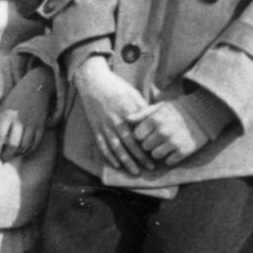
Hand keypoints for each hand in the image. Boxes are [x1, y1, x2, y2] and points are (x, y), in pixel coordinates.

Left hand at [0, 66, 54, 168]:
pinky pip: (36, 142)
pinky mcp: (41, 125)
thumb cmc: (16, 97)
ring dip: (17, 154)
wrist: (37, 86)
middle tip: (3, 160)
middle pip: (12, 144)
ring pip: (24, 145)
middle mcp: (19, 120)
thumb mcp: (3, 107)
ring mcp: (32, 123)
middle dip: (6, 155)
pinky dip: (29, 150)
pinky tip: (24, 151)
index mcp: (7, 115)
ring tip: (13, 155)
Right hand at [73, 56, 154, 175]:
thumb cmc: (116, 86)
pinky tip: (116, 164)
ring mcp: (104, 125)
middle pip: (130, 143)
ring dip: (126, 161)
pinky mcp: (95, 127)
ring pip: (116, 147)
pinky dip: (109, 156)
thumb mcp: (132, 93)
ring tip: (135, 171)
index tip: (158, 152)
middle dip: (141, 157)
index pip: (141, 132)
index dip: (149, 144)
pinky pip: (102, 145)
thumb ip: (143, 108)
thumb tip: (154, 120)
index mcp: (128, 111)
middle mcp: (116, 120)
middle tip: (151, 168)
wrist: (93, 81)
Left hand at [127, 100, 210, 166]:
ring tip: (164, 144)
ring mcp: (173, 142)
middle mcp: (163, 132)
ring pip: (155, 155)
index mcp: (155, 120)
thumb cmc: (177, 110)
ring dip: (158, 152)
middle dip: (149, 143)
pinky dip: (170, 157)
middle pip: (145, 147)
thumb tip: (126, 119)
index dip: (141, 135)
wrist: (202, 114)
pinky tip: (174, 149)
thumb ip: (142, 113)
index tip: (146, 133)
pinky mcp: (183, 151)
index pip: (137, 136)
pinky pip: (169, 161)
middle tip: (156, 139)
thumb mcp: (159, 107)